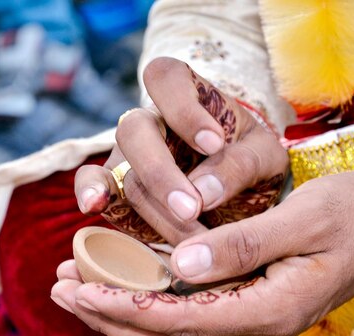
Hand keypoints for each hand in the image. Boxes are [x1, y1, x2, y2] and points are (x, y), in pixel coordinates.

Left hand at [52, 168, 353, 335]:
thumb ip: (243, 245)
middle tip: (60, 288)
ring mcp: (255, 317)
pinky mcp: (252, 302)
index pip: (180, 319)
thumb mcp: (304, 219)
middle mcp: (257, 323)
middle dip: (110, 313)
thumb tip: (180, 265)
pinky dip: (152, 299)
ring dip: (124, 308)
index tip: (78, 288)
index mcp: (270, 308)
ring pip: (175, 326)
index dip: (124, 306)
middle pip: (167, 333)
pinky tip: (126, 281)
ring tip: (77, 287)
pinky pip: (191, 312)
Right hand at [74, 57, 287, 244]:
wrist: (240, 191)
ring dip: (155, 209)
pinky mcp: (117, 186)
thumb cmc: (250, 161)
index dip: (183, 109)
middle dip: (162, 173)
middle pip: (135, 130)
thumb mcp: (263, 156)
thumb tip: (203, 192)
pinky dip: (90, 192)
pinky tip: (93, 205)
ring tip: (189, 240)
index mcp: (187, 97)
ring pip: (123, 172)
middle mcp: (151, 123)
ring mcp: (128, 155)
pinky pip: (94, 183)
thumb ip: (240, 165)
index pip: (167, 77)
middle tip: (192, 208)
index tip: (214, 144)